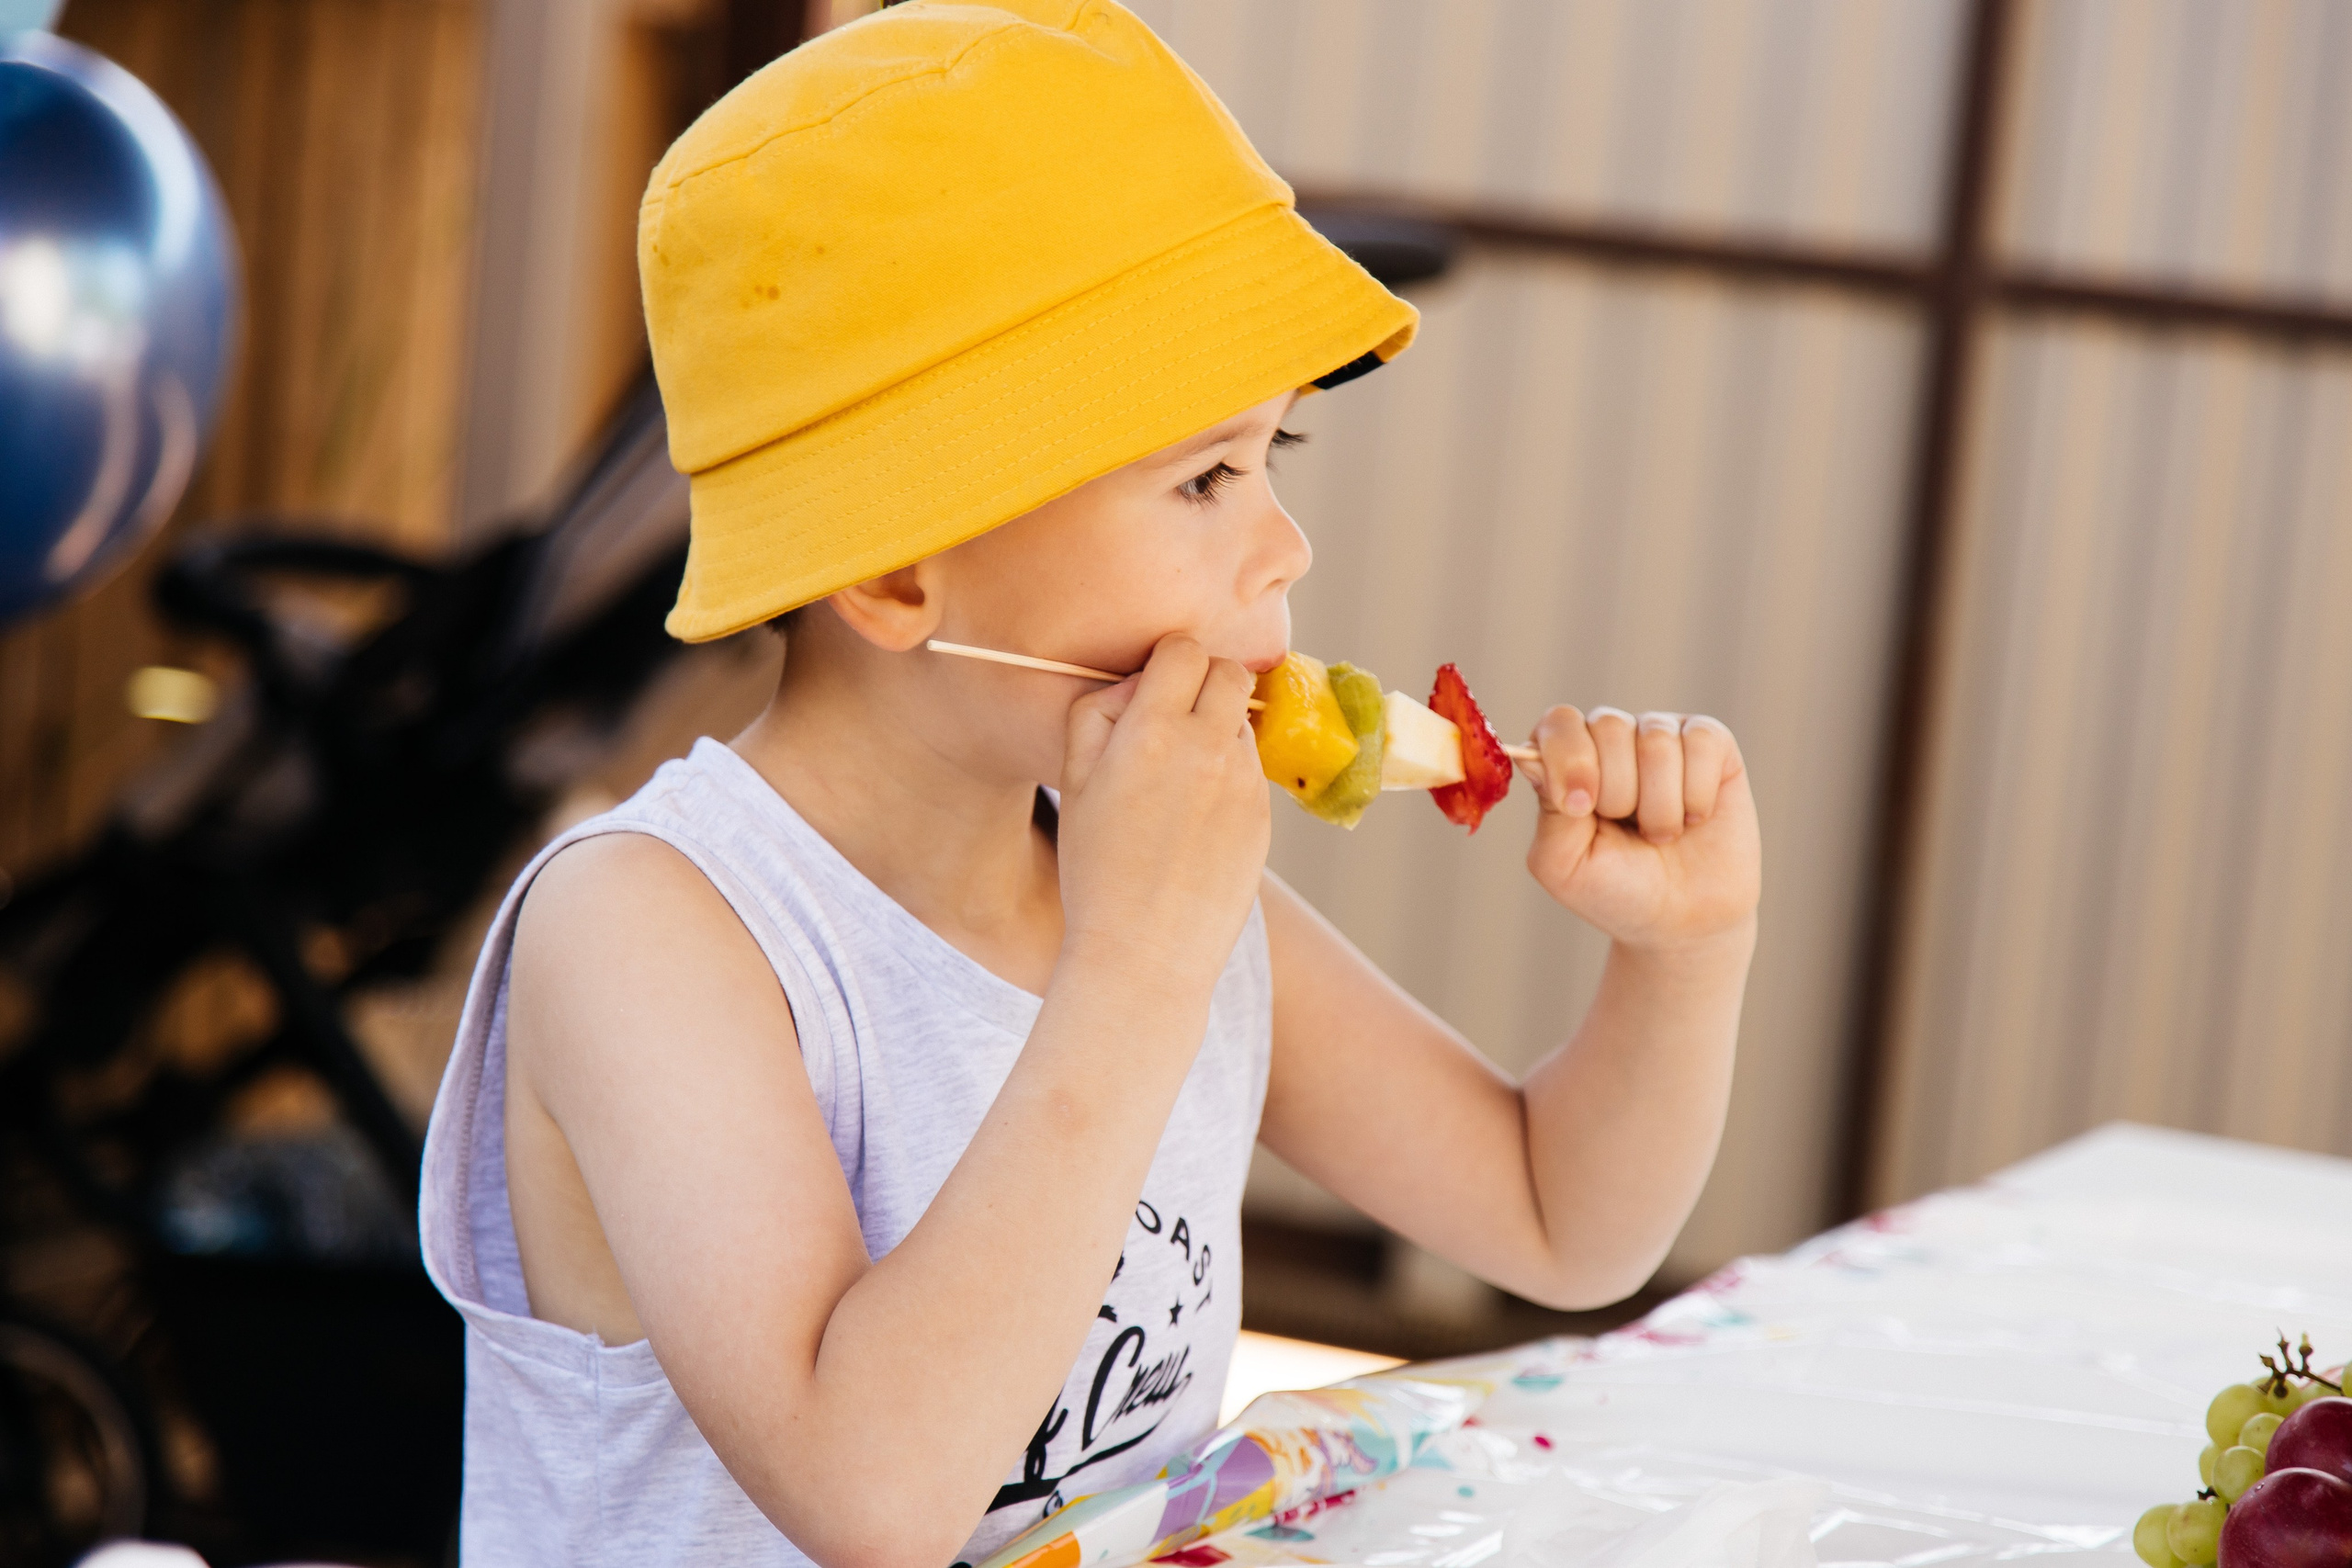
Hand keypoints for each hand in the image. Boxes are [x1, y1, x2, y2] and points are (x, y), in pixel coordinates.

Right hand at [1056, 634, 1269, 987]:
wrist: (1144, 955)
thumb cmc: (1096, 870)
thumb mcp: (1073, 783)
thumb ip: (1097, 714)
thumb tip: (1136, 683)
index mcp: (1152, 732)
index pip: (1184, 650)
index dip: (1168, 661)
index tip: (1154, 687)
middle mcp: (1207, 748)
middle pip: (1231, 673)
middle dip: (1206, 683)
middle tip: (1176, 718)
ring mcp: (1244, 784)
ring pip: (1243, 724)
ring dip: (1218, 733)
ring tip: (1180, 785)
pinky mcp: (1264, 817)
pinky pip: (1251, 772)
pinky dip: (1230, 778)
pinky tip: (1197, 821)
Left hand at [1520, 707, 1758, 951]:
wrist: (1684, 920)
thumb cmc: (1617, 891)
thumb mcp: (1564, 864)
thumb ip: (1547, 809)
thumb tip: (1533, 757)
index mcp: (1565, 761)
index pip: (1559, 723)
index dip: (1569, 758)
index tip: (1581, 807)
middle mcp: (1610, 739)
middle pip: (1608, 725)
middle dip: (1618, 794)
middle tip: (1629, 832)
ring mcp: (1659, 736)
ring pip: (1656, 739)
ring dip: (1660, 806)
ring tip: (1661, 834)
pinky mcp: (1710, 743)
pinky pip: (1702, 741)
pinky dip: (1697, 794)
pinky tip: (1694, 818)